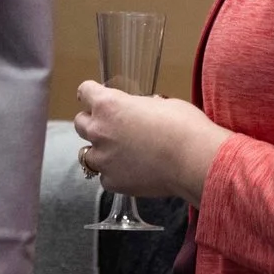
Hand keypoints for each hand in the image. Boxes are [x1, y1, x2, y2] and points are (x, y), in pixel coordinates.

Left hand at [70, 82, 230, 204]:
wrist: (194, 160)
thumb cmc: (184, 126)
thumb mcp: (161, 104)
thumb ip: (139, 107)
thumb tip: (139, 113)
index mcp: (109, 105)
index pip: (85, 92)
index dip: (91, 93)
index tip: (93, 96)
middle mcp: (99, 131)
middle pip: (80, 123)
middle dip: (93, 122)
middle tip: (110, 127)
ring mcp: (103, 159)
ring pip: (88, 154)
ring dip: (100, 151)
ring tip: (120, 153)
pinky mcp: (112, 182)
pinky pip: (105, 177)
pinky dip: (114, 174)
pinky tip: (132, 172)